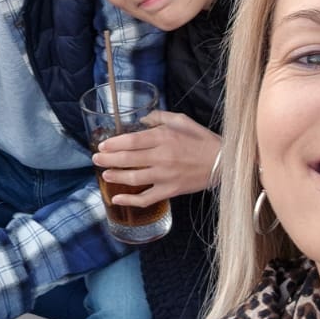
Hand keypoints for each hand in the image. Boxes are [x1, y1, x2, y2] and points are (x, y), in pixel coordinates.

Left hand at [92, 110, 221, 207]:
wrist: (224, 163)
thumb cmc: (203, 140)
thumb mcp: (183, 121)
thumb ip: (160, 118)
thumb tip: (141, 120)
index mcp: (164, 137)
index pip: (131, 141)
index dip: (113, 144)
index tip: (102, 146)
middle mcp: (162, 157)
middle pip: (127, 159)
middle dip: (107, 159)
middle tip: (95, 159)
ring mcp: (165, 176)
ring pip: (133, 178)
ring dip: (114, 177)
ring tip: (104, 174)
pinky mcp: (170, 190)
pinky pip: (146, 198)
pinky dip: (129, 200)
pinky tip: (117, 199)